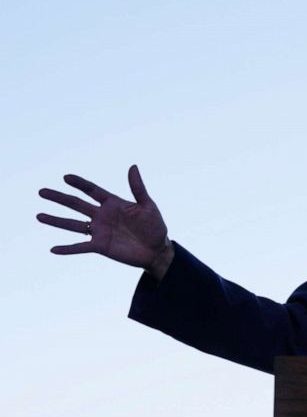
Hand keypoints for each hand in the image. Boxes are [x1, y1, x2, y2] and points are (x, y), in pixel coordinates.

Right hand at [38, 165, 173, 279]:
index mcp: (113, 203)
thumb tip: (133, 166)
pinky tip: (53, 249)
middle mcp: (102, 216)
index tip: (66, 177)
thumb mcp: (148, 206)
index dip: (79, 184)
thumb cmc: (155, 226)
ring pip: (73, 224)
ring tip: (39, 216)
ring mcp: (99, 231)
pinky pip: (80, 247)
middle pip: (76, 204)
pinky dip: (68, 249)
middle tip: (42, 191)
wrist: (158, 250)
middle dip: (59, 198)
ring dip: (56, 220)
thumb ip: (138, 188)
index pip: (92, 190)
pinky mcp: (100, 246)